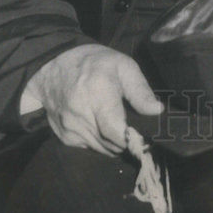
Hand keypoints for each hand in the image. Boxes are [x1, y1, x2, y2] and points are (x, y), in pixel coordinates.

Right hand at [22, 43, 162, 155]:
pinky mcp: (64, 136)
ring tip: (119, 125)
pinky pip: (89, 147)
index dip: (131, 138)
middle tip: (134, 129)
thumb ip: (140, 90)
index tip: (142, 135)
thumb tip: (157, 110)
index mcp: (98, 92)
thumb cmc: (95, 64)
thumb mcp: (123, 66)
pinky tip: (101, 125)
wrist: (54, 69)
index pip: (114, 130)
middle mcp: (80, 113)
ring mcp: (70, 127)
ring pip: (101, 149)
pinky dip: (100, 141)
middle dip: (126, 141)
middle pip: (110, 143)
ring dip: (114, 143)